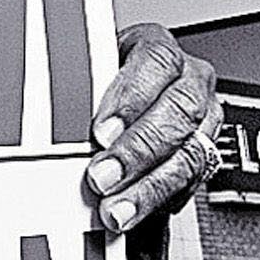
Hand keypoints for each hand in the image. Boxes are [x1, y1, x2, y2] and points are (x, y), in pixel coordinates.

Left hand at [85, 24, 222, 233]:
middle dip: (138, 150)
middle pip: (178, 111)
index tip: (101, 130)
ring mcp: (203, 118)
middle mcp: (189, 79)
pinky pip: (194, 181)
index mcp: (158, 48)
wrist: (121, 105)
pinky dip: (162, 200)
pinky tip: (136, 211)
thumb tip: (52, 115)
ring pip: (191, 152)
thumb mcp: (86, 74)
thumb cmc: (100, 84)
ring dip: (150, 186)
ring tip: (117, 208)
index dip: (130, 97)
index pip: (156, 61)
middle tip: (102, 176)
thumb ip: (77, 89)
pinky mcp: (206, 154)